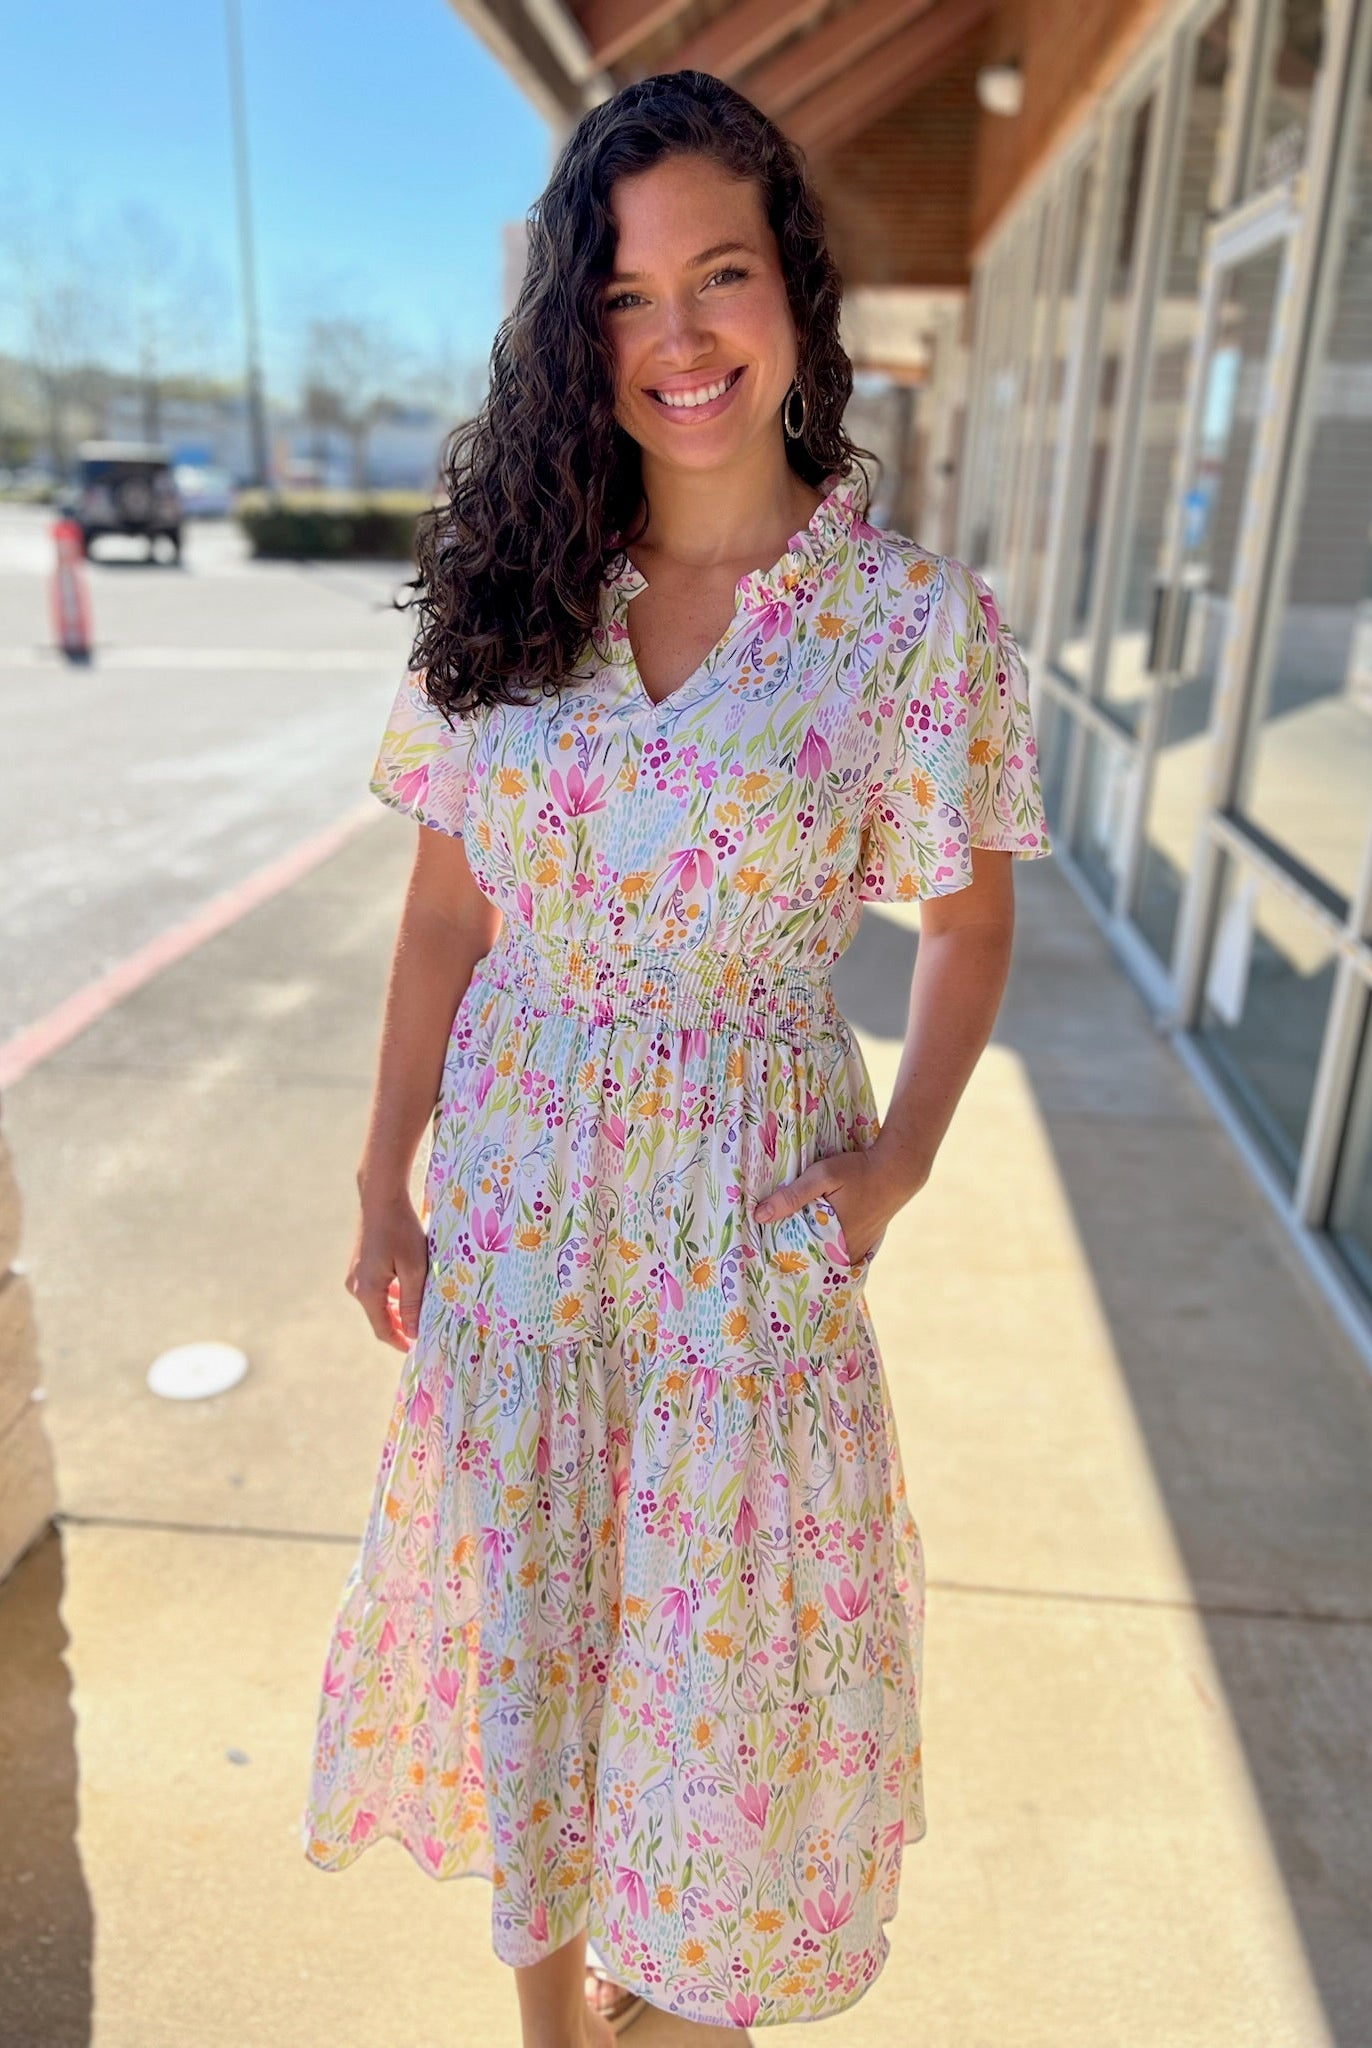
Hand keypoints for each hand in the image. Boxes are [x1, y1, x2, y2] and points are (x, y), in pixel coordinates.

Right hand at [346, 1189, 428, 1349]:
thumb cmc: (401, 1230)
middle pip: (379, 1317)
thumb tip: (413, 1332)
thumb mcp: (414, 1268)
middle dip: (400, 1326)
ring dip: (397, 1309)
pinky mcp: (358, 1264)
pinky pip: (375, 1288)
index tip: (416, 1349)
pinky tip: (408, 1287)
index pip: (383, 1329)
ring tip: (421, 1309)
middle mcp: (355, 1287)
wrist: (380, 1198)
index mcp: (368, 1291)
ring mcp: (354, 1275)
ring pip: (378, 1302)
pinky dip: (391, 1294)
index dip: (399, 1342)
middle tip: (424, 1330)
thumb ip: (413, 1302)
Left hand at [751, 1146, 905, 1267]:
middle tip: (771, 1252)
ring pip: (827, 1261)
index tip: (761, 1252)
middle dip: (793, 1258)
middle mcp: (845, 1251)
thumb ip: (792, 1196)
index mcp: (831, 1239)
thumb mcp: (822, 1175)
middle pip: (812, 1262)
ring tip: (789, 1249)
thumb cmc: (858, 1171)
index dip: (779, 1255)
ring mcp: (857, 1250)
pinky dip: (829, 1254)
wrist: (897, 1171)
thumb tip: (759, 1216)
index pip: (797, 1258)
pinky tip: (817, 1244)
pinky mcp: (866, 1245)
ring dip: (812, 1256)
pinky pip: (842, 1257)